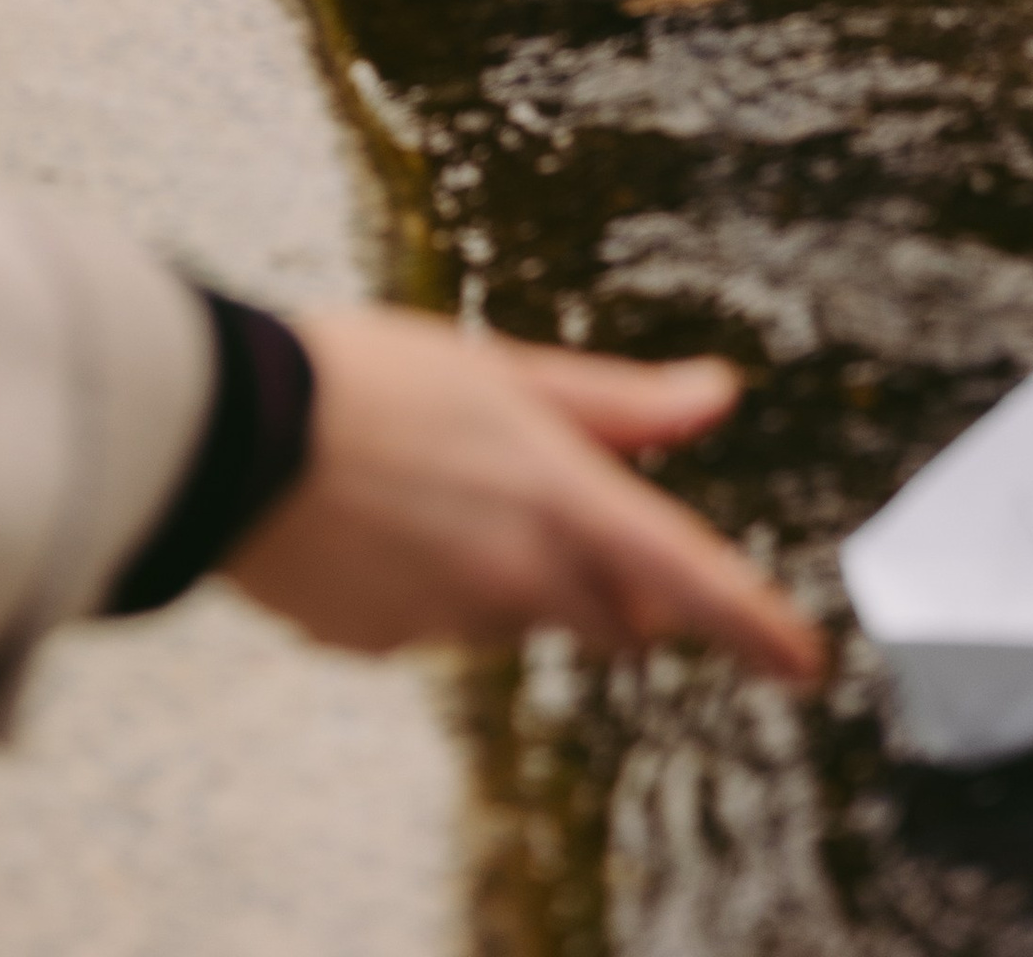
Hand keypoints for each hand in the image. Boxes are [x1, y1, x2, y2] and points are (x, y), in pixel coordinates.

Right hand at [226, 303, 821, 684]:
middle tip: (541, 499)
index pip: (687, 578)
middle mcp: (518, 575)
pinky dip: (421, 583)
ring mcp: (450, 621)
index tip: (803, 662)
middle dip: (603, 579)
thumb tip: (717, 394)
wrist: (229, 428)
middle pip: (609, 612)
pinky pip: (430, 623)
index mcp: (558, 498)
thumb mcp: (501, 370)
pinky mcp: (384, 643)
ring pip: (514, 614)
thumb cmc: (366, 377)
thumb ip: (618, 400)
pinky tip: (369, 520)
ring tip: (422, 484)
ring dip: (501, 571)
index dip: (755, 625)